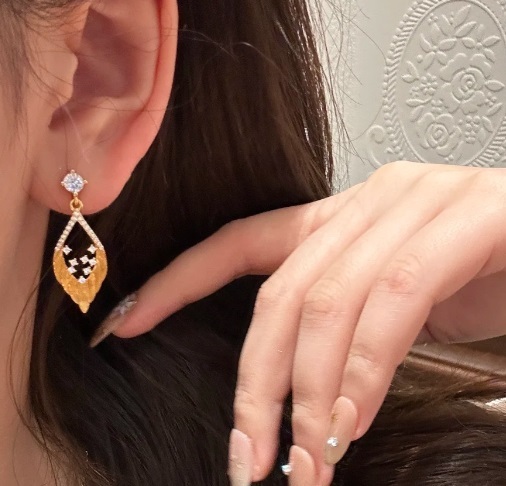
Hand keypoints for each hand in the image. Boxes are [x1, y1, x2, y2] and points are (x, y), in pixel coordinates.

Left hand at [91, 161, 505, 484]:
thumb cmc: (478, 275)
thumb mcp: (391, 302)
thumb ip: (342, 323)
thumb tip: (301, 388)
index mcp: (338, 218)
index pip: (239, 241)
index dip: (178, 281)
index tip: (125, 323)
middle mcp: (369, 201)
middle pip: (282, 293)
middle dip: (255, 383)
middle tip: (248, 459)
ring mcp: (416, 203)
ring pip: (331, 300)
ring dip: (310, 393)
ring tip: (305, 463)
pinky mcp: (468, 219)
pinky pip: (395, 298)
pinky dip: (366, 367)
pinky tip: (349, 420)